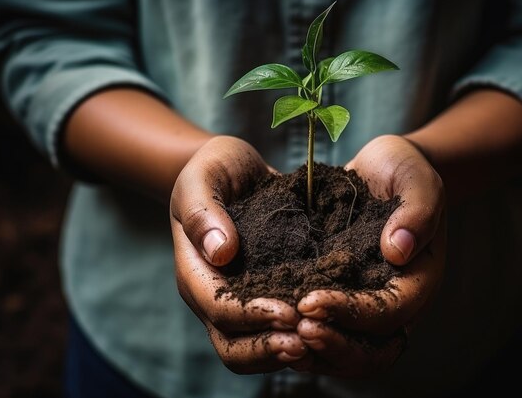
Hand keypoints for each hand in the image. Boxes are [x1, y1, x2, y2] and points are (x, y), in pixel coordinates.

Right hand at [170, 136, 309, 372]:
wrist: (235, 169)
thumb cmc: (215, 169)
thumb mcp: (203, 177)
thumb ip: (203, 211)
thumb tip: (220, 251)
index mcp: (196, 270)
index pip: (217, 307)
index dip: (250, 315)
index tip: (287, 312)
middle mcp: (215, 293)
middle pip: (230, 343)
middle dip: (266, 348)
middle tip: (306, 343)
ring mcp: (239, 299)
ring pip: (251, 348)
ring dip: (281, 352)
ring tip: (317, 344)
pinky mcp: (263, 295)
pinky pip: (275, 330)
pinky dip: (295, 337)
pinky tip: (325, 330)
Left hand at [295, 134, 445, 376]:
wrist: (381, 170)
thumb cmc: (402, 172)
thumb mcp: (416, 180)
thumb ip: (417, 212)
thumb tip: (397, 250)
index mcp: (417, 281)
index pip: (389, 314)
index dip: (352, 314)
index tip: (311, 301)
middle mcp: (393, 303)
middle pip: (371, 353)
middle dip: (334, 346)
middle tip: (296, 329)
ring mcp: (367, 305)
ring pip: (347, 353)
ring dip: (316, 351)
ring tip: (280, 334)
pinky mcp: (343, 298)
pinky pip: (327, 333)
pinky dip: (304, 338)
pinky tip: (274, 326)